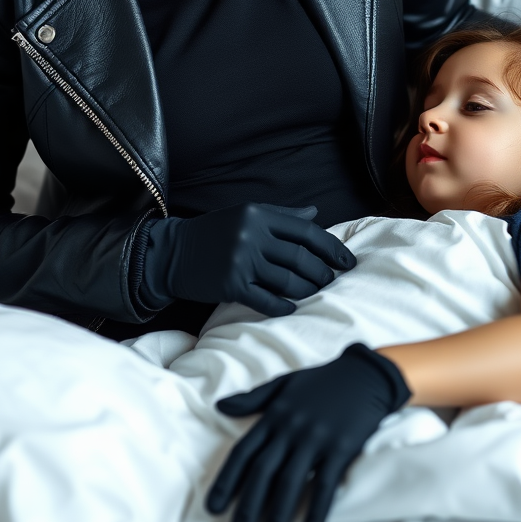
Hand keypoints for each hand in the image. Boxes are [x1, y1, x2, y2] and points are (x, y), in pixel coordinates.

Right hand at [141, 203, 355, 317]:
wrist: (173, 252)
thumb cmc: (214, 232)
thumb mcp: (246, 214)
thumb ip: (282, 215)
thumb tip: (315, 213)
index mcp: (258, 214)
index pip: (306, 231)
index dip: (332, 248)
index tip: (348, 261)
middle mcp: (251, 235)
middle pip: (301, 258)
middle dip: (323, 273)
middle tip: (332, 281)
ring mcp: (241, 261)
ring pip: (288, 281)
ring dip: (308, 290)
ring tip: (316, 293)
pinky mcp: (232, 285)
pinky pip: (267, 300)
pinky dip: (284, 306)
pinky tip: (293, 308)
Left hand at [206, 343, 410, 521]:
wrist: (364, 375)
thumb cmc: (321, 381)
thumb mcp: (283, 384)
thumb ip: (252, 398)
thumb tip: (220, 406)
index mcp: (273, 415)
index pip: (243, 452)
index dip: (226, 481)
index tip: (213, 509)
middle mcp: (290, 429)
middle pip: (262, 474)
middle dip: (246, 511)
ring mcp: (315, 439)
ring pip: (290, 485)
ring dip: (276, 521)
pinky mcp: (340, 449)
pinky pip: (325, 486)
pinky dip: (315, 513)